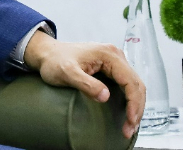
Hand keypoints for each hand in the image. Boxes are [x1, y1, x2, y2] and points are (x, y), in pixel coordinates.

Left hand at [24, 31, 144, 138]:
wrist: (46, 53)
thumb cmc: (54, 61)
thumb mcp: (66, 72)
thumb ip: (85, 83)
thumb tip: (105, 96)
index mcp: (108, 55)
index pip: (130, 81)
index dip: (133, 103)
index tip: (130, 120)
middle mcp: (115, 55)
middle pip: (136, 84)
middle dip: (136, 108)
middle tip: (129, 128)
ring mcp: (113, 61)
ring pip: (134, 85)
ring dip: (134, 105)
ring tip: (129, 125)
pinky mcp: (110, 67)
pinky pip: (126, 84)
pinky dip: (129, 100)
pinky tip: (126, 112)